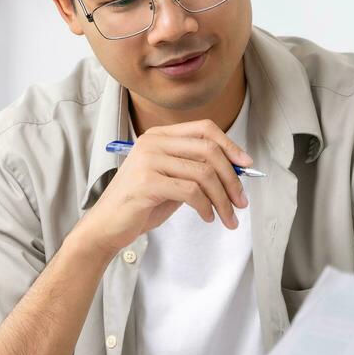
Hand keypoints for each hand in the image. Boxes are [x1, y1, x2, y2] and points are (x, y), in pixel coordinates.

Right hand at [78, 118, 252, 254]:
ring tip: (227, 216)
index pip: (204, 128)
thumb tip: (234, 171)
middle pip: (209, 150)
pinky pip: (191, 191)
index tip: (246, 165)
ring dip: (222, 199)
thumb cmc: (140, 204)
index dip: (230, 145)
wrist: (107, 226)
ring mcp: (148, 160)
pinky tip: (208, 217)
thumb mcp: (170, 180)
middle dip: (231, 178)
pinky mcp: (147, 182)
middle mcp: (153, 142)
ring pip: (204, 173)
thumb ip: (195, 170)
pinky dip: (206, 207)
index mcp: (158, 136)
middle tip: (241, 201)